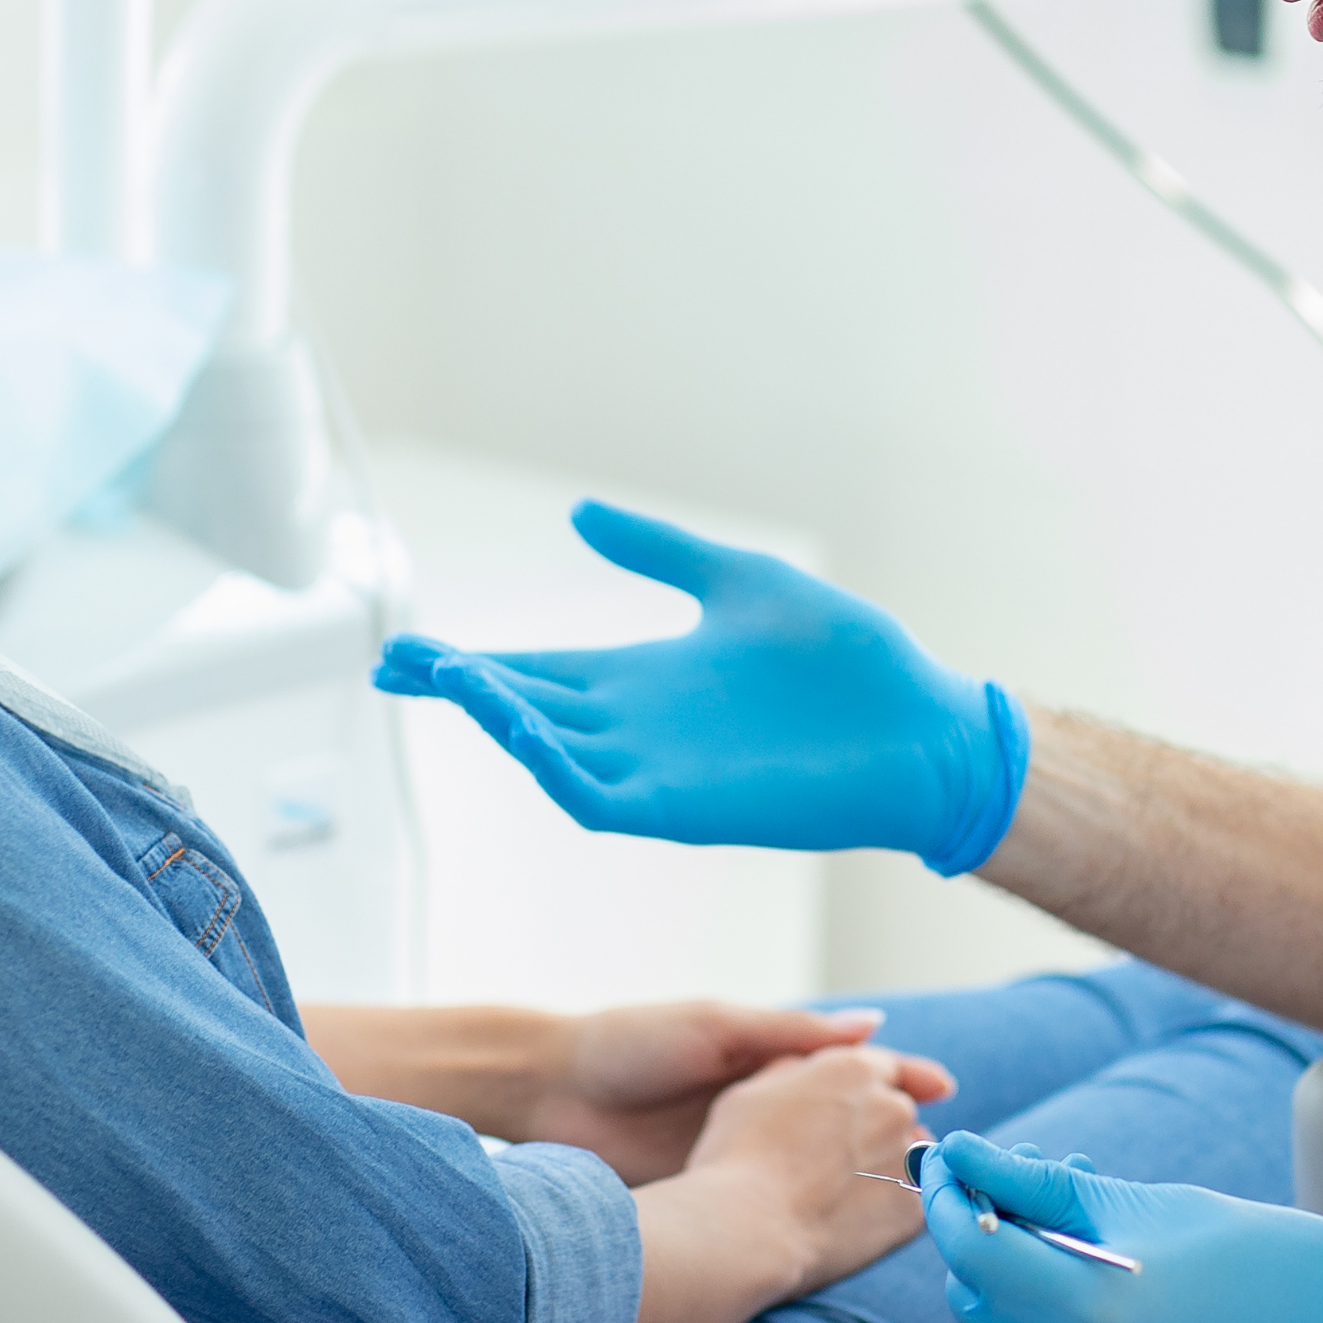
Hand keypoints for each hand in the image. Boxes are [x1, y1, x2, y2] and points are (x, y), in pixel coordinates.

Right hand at [375, 501, 1030, 872]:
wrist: (920, 724)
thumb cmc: (845, 660)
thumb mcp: (738, 580)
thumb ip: (660, 552)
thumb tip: (581, 514)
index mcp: (641, 681)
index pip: (534, 673)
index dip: (469, 666)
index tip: (404, 654)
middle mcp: (635, 730)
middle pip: (522, 711)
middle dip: (461, 690)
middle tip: (402, 665)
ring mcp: (656, 772)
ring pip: (548, 754)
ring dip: (499, 720)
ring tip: (456, 677)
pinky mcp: (685, 809)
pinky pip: (599, 797)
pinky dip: (555, 768)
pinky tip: (527, 728)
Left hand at [524, 1002, 955, 1183]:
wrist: (551, 1091)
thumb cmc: (630, 1045)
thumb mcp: (716, 1029)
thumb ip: (788, 1033)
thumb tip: (869, 1025)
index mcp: (760, 1054)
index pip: (846, 1063)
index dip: (896, 1074)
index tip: (944, 1089)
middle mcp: (756, 1099)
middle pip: (840, 1116)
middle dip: (890, 1130)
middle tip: (941, 1152)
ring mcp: (735, 1142)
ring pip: (812, 1160)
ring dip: (856, 1172)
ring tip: (908, 1189)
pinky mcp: (709, 1178)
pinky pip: (767, 1189)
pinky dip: (805, 1202)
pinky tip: (842, 1218)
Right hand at [685, 1047, 955, 1291]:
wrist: (748, 1228)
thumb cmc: (736, 1157)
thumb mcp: (752, 1091)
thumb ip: (794, 1072)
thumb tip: (811, 1072)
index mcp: (855, 1070)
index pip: (883, 1067)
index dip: (869, 1087)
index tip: (867, 1104)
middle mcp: (893, 1107)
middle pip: (897, 1111)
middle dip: (876, 1127)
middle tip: (833, 1160)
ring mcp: (909, 1160)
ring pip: (910, 1157)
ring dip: (887, 1166)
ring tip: (840, 1194)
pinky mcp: (913, 1211)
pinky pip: (911, 1202)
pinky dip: (890, 1208)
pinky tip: (852, 1220)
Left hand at [919, 1131, 1322, 1322]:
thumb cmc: (1281, 1265)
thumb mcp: (1161, 1208)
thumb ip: (1053, 1189)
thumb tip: (973, 1157)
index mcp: (1088, 1308)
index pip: (967, 1244)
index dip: (947, 1191)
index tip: (950, 1150)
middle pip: (976, 1290)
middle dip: (978, 1223)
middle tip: (1018, 1169)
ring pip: (1008, 1320)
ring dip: (1015, 1255)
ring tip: (1074, 1197)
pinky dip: (1050, 1291)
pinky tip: (1098, 1246)